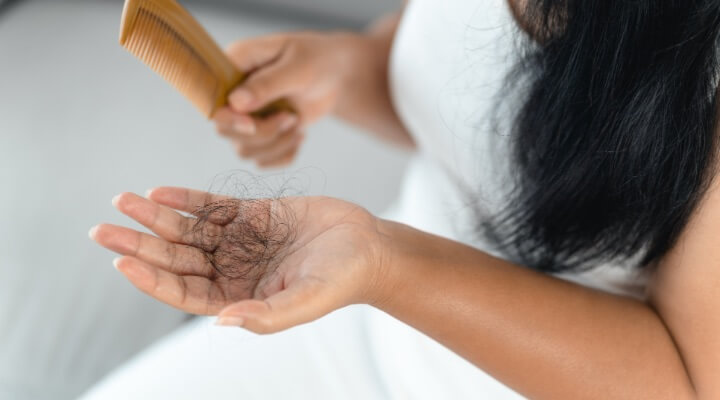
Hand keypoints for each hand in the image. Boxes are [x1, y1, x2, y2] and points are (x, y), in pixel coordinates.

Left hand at [89, 187, 389, 333]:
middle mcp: (233, 270)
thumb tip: (222, 321)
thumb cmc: (341, 279)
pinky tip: (159, 191)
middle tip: (101, 230)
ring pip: (188, 229)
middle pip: (176, 257)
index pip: (184, 291)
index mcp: (239, 297)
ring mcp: (241, 240)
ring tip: (123, 201)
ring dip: (155, 216)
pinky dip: (186, 199)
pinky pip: (212, 206)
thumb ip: (266, 314)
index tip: (123, 262)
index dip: (152, 278)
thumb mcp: (306, 300)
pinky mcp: (253, 213)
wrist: (368, 245)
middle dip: (139, 243)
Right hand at [214, 32, 366, 166]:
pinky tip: (299, 135)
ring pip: (244, 150)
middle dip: (262, 133)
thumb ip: (267, 84)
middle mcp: (233, 92)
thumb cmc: (317, 60)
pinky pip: (262, 160)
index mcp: (235, 65)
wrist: (335, 75)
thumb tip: (236, 102)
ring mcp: (245, 115)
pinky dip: (283, 155)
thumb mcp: (298, 68)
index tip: (253, 123)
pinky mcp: (261, 133)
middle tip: (291, 118)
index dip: (229, 119)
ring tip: (297, 123)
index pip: (213, 100)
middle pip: (225, 131)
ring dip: (276, 145)